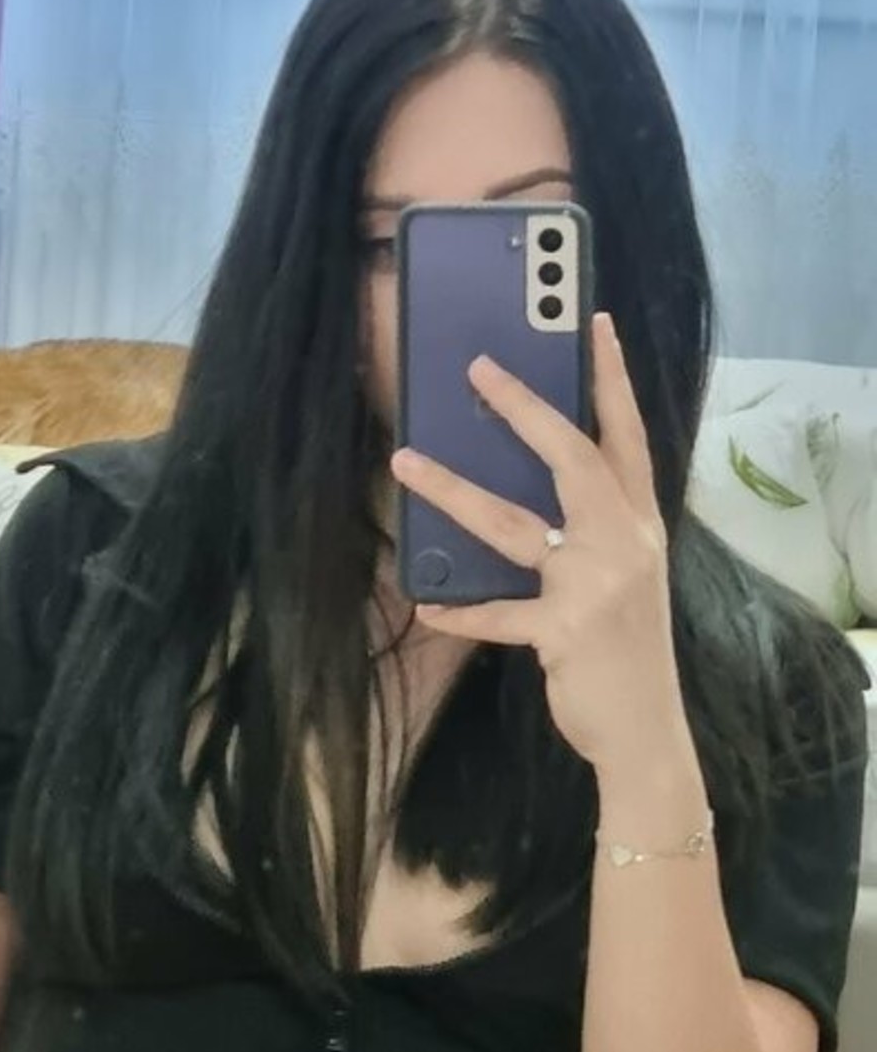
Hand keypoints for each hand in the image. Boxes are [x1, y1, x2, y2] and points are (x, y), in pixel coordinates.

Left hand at [390, 312, 687, 775]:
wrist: (646, 730)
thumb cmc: (626, 650)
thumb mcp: (625, 577)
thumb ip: (591, 532)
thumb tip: (532, 495)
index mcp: (640, 524)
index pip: (628, 435)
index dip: (613, 378)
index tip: (595, 321)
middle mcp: (625, 542)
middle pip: (572, 458)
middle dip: (526, 408)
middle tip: (480, 367)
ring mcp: (596, 585)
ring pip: (513, 523)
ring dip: (454, 491)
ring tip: (405, 461)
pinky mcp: (565, 631)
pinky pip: (497, 614)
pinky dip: (459, 610)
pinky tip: (426, 605)